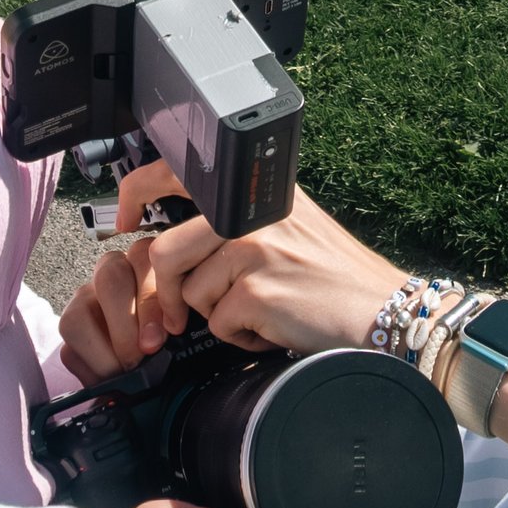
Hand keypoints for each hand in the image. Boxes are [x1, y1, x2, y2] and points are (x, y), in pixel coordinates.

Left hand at [88, 174, 405, 364]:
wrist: (381, 311)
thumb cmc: (335, 276)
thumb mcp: (289, 223)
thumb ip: (237, 218)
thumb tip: (170, 236)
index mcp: (255, 190)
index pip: (175, 170)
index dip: (137, 193)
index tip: (126, 220)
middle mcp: (251, 212)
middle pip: (165, 251)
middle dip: (164, 292)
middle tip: (175, 313)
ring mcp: (252, 249)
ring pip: (189, 294)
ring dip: (215, 315)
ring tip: (259, 310)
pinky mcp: (255, 291)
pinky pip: (217, 324)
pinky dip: (240, 337)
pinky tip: (274, 326)